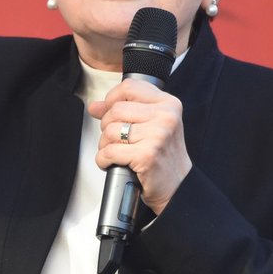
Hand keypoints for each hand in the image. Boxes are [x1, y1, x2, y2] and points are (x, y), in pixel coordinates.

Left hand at [89, 78, 191, 214]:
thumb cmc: (163, 156)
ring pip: (110, 131)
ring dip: (105, 145)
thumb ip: (124, 111)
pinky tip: (113, 163)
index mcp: (168, 104)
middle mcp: (166, 116)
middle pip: (116, 109)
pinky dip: (103, 160)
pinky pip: (109, 151)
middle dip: (107, 126)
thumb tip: (94, 106)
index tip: (110, 111)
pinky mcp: (147, 155)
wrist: (178, 186)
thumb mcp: (150, 125)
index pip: (129, 86)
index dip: (112, 99)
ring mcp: (158, 135)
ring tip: (118, 152)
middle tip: (116, 139)